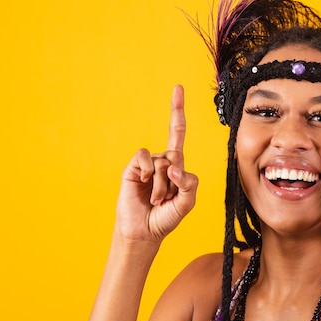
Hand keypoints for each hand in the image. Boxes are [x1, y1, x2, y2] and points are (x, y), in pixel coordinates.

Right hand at [114, 85, 197, 247]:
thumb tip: (174, 167)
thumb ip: (188, 184)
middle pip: (175, 155)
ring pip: (162, 162)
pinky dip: (147, 173)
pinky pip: (144, 159)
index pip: (177, 133)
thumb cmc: (166, 218)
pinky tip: (141, 185)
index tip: (177, 88)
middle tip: (165, 199)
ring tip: (155, 201)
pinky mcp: (132, 168)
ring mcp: (147, 165)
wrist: (144, 232)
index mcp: (176, 165)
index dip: (177, 111)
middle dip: (172, 180)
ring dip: (160, 186)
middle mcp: (162, 161)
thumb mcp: (186, 203)